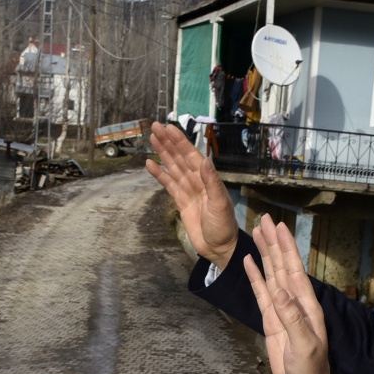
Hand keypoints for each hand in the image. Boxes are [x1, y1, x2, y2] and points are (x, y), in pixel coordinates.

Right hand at [145, 122, 238, 268]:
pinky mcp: (181, 202)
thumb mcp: (220, 203)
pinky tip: (150, 164)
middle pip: (179, 157)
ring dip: (163, 153)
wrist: (219, 247)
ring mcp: (188, 190)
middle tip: (155, 126)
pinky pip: (168, 184)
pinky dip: (160, 174)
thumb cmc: (224, 226)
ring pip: (173, 167)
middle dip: (168, 142)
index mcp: (207, 178)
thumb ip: (212, 181)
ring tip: (152, 138)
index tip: (168, 128)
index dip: (179, 141)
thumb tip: (205, 159)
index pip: (191, 155)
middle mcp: (197, 181)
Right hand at [244, 214, 331, 373]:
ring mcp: (282, 309)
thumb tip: (280, 293)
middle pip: (281, 265)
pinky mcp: (272, 319)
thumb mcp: (304, 345)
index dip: (286, 248)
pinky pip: (261, 292)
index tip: (279, 227)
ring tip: (256, 232)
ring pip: (271, 274)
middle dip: (274, 242)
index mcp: (306, 304)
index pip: (294, 269)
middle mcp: (295, 301)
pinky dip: (255, 276)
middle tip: (265, 220)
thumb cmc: (310, 369)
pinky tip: (249, 261)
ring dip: (265, 253)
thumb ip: (293, 319)